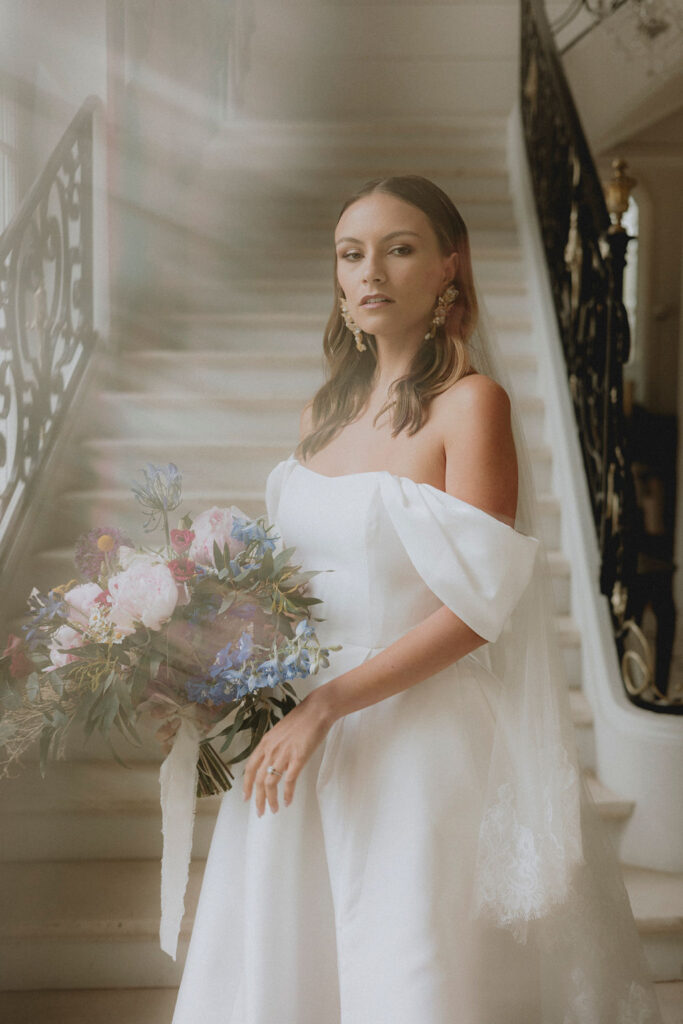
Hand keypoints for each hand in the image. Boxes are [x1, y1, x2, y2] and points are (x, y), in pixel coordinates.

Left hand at [242, 691, 332, 815]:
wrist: (317, 710)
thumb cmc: (302, 719)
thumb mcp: (280, 732)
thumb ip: (274, 746)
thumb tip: (272, 761)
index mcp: (265, 743)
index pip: (250, 768)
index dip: (246, 785)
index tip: (246, 798)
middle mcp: (271, 749)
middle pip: (258, 779)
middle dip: (257, 799)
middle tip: (260, 812)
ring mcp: (283, 754)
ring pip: (270, 783)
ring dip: (270, 800)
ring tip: (274, 810)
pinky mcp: (298, 758)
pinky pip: (288, 781)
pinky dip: (287, 794)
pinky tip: (288, 802)